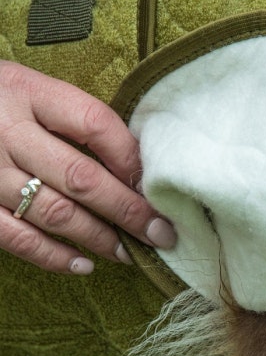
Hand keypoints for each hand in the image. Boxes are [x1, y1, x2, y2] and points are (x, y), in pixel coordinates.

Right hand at [0, 62, 175, 273]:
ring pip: (55, 213)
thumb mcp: (33, 91)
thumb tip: (138, 168)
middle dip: (128, 211)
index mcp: (28, 93)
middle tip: (161, 233)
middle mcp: (7, 131)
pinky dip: (54, 257)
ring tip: (130, 252)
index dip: (131, 159)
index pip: (94, 124)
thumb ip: (76, 119)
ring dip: (100, 238)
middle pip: (81, 178)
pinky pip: (18, 238)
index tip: (158, 187)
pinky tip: (85, 265)